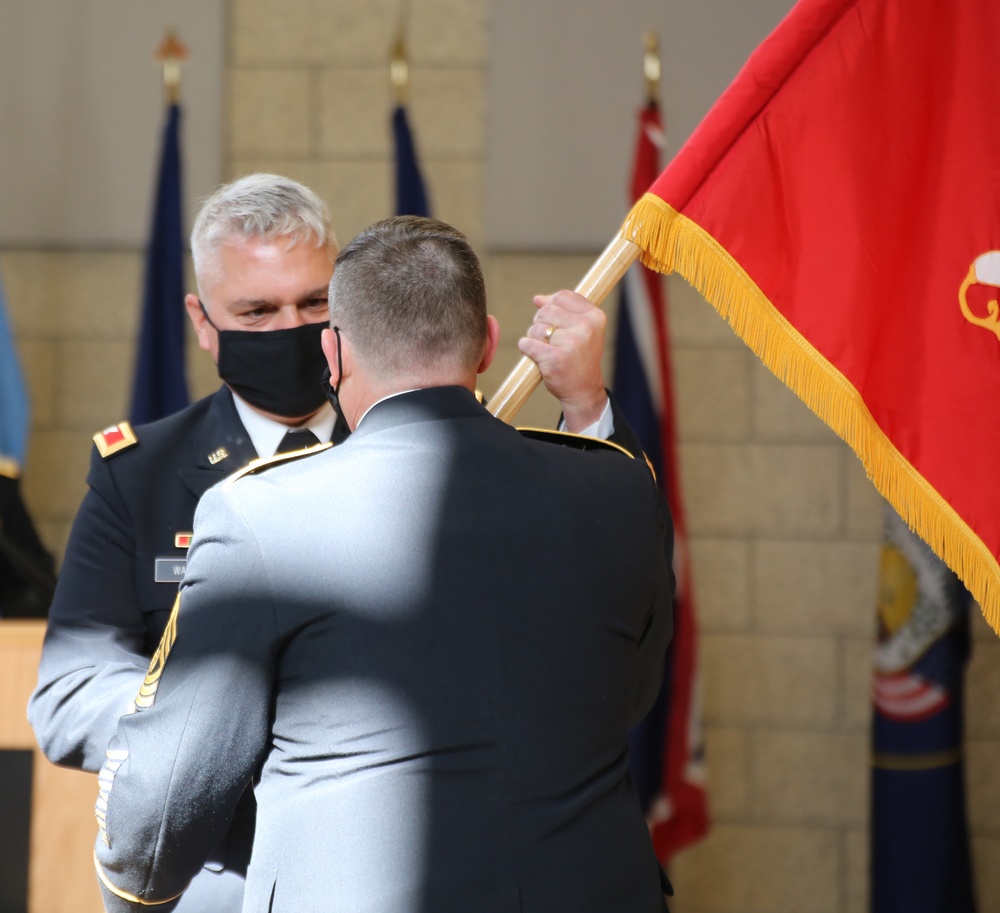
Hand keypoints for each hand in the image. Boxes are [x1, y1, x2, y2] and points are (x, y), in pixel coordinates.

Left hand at [517, 290, 608, 431]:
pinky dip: (527, 349)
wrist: (583, 390)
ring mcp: (571, 343)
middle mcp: (586, 327)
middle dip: (540, 323)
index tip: (551, 320)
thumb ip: (562, 311)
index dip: (550, 305)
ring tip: (546, 350)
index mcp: (594, 317)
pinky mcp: (555, 358)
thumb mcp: (580, 331)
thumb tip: (538, 299)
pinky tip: (537, 357)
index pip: (562, 297)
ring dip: (534, 338)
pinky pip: (528, 344)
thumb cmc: (579, 359)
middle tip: (548, 340)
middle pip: (546, 311)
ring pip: (536, 328)